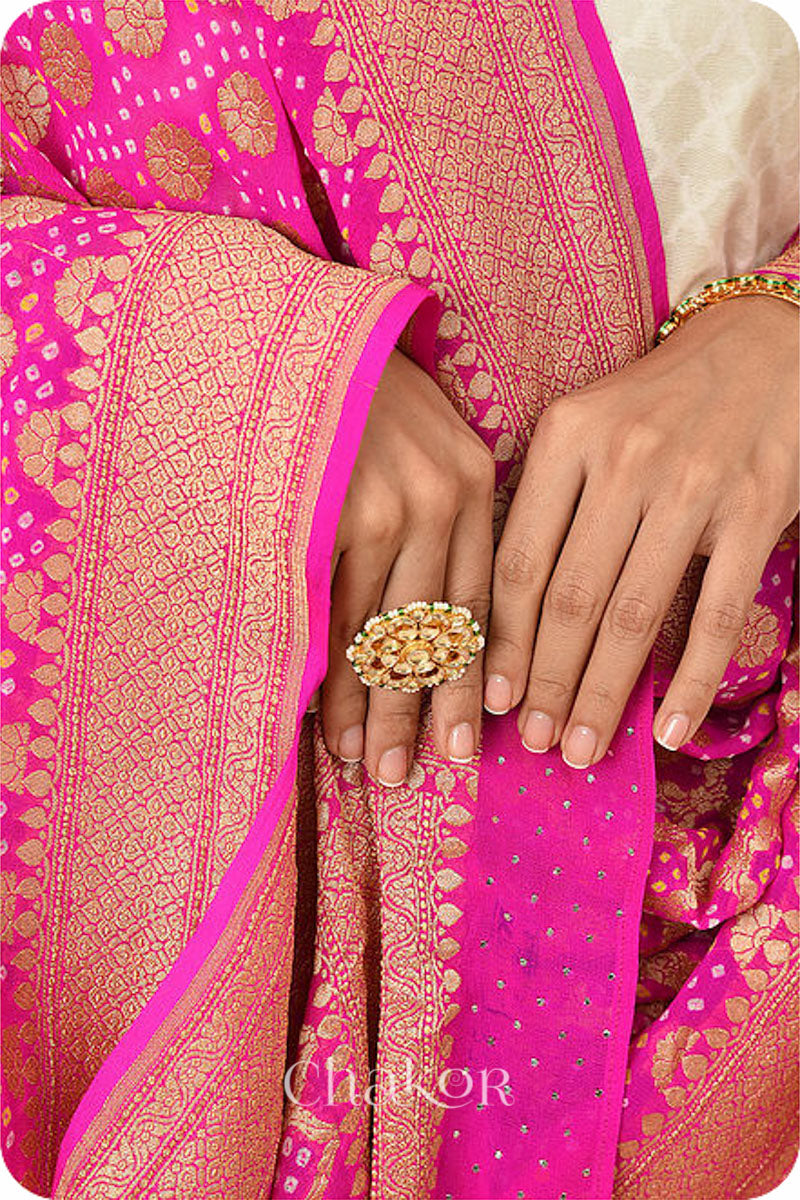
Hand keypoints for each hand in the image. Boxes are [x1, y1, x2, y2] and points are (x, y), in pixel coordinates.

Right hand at [323, 348, 494, 784]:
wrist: (288, 328)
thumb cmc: (346, 390)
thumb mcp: (411, 433)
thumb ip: (430, 508)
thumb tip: (418, 609)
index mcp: (469, 480)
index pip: (480, 601)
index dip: (470, 677)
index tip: (466, 737)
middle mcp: (443, 497)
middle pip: (441, 629)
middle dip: (429, 709)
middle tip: (420, 774)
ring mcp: (393, 506)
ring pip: (390, 633)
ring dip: (377, 707)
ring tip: (372, 764)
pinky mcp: (342, 512)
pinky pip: (338, 615)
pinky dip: (332, 671)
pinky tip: (327, 717)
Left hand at [483, 295, 798, 767]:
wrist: (763, 345)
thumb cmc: (655, 400)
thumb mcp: (584, 425)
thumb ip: (544, 502)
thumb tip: (505, 612)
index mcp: (567, 438)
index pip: (520, 561)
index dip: (503, 640)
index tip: (491, 698)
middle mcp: (625, 460)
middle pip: (572, 598)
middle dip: (548, 682)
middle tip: (534, 743)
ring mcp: (693, 486)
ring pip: (636, 614)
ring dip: (605, 692)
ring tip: (583, 748)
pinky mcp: (757, 509)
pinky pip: (717, 613)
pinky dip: (691, 678)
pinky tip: (669, 728)